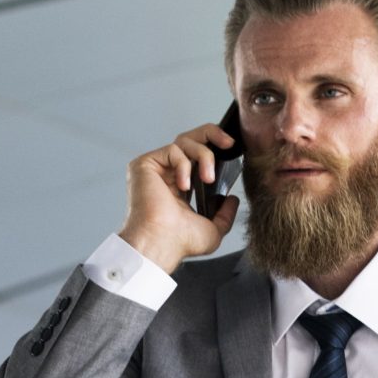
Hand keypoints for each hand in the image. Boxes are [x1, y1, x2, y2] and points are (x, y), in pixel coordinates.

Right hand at [120, 122, 240, 271]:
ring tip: (208, 179)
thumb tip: (232, 199)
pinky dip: (184, 166)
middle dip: (212, 134)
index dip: (214, 146)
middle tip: (229, 144)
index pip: (197, 155)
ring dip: (203, 156)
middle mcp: (167, 173)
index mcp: (180, 185)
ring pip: (184, 141)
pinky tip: (184, 186)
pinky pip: (172, 150)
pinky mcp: (145, 164)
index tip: (232, 147)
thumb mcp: (213, 229)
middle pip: (190, 138)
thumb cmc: (181, 242)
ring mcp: (156, 168)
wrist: (162, 243)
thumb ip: (225, 214)